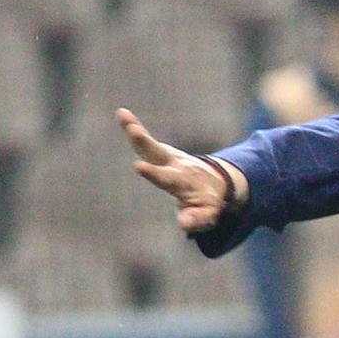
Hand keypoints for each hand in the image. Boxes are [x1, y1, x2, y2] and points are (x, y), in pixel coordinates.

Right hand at [118, 109, 242, 233]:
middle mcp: (174, 165)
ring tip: (124, 117)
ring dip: (137, 131)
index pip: (167, 177)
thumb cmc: (207, 201)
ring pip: (150, 144)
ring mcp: (168, 157)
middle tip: (134, 130)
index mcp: (183, 181)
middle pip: (158, 153)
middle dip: (145, 143)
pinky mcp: (160, 152)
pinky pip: (145, 140)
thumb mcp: (208, 215)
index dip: (153, 172)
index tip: (137, 166)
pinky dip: (133, 126)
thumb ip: (197, 219)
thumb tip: (184, 224)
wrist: (216, 181)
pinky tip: (122, 113)